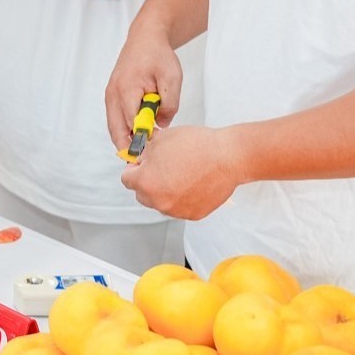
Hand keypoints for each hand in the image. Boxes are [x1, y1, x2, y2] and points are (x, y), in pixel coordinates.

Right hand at [104, 23, 184, 151]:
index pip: (131, 123)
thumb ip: (169, 104)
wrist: (145, 39)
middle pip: (116, 131)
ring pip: (113, 128)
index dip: (141, 139)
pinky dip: (124, 131)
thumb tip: (162, 126)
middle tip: (144, 162)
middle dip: (129, 147)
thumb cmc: (159, 56)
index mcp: (127, 88)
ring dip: (126, 140)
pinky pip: (114, 120)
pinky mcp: (111, 97)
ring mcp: (109, 96)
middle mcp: (113, 94)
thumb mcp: (172, 78)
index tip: (153, 152)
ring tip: (143, 151)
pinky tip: (139, 137)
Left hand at [121, 125, 244, 220]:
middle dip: (148, 181)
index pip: (127, 179)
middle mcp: (158, 201)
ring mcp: (175, 210)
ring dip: (165, 190)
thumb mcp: (161, 139)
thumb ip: (145, 152)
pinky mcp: (192, 214)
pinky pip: (179, 207)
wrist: (227, 157)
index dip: (134, 168)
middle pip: (142, 194)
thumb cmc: (197, 146)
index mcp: (145, 182)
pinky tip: (192, 182)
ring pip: (161, 202)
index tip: (142, 164)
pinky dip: (182, 197)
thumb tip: (141, 157)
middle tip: (163, 167)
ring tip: (181, 173)